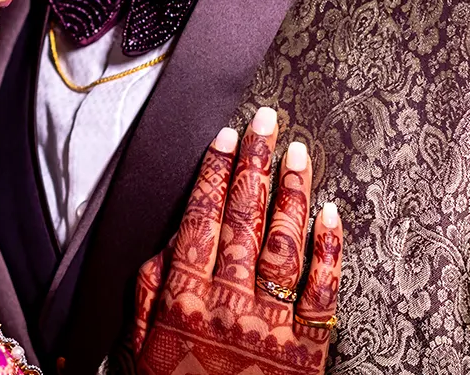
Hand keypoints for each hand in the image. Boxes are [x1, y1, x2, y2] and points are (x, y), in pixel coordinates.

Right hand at [126, 106, 342, 374]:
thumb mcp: (139, 345)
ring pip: (284, 242)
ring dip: (291, 192)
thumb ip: (147, 291)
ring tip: (298, 152)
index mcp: (182, 299)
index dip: (213, 173)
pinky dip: (329, 248)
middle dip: (255, 163)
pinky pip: (323, 289)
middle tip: (266, 121)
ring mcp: (270, 323)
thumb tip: (165, 241)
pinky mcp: (307, 347)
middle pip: (243, 217)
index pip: (200, 218)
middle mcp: (227, 302)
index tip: (225, 137)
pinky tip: (331, 214)